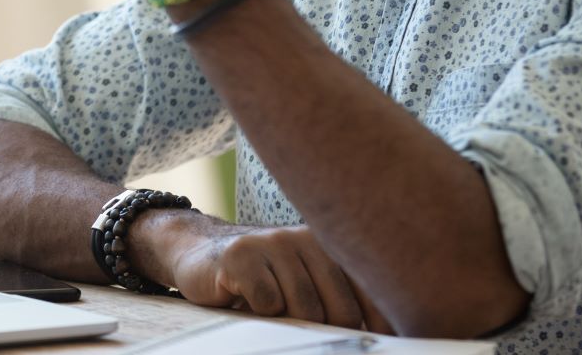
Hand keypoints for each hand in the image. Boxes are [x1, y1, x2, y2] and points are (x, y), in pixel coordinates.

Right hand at [136, 212, 392, 331]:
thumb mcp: (303, 283)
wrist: (201, 252)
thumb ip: (337, 301)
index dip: (378, 324)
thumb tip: (377, 337)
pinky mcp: (241, 255)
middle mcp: (305, 238)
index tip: (380, 343)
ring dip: (292, 326)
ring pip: (305, 308)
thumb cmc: (261, 279)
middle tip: (314, 339)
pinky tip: (249, 303)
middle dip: (332, 334)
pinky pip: (268, 302)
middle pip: (340, 308)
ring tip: (276, 317)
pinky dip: (262, 314)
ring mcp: (273, 244)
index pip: (369, 290)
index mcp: (328, 245)